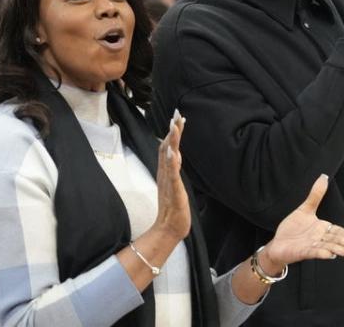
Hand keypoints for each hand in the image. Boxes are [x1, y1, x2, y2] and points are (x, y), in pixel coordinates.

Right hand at [153, 111, 190, 241]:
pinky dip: (170, 162)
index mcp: (166, 171)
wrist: (168, 229)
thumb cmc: (173, 208)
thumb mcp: (174, 184)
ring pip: (168, 157)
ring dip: (172, 142)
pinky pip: (171, 174)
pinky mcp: (172, 190)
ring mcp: (168, 181)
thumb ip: (173, 170)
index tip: (178, 118)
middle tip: (176, 115)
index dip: (173, 132)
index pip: (168, 147)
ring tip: (174, 127)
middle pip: (167, 147)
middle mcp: (165, 173)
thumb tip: (175, 156)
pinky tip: (172, 152)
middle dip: (173, 131)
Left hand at [262, 175, 343, 272]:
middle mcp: (319, 238)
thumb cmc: (293, 228)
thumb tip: (324, 176)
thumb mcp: (305, 209)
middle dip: (343, 242)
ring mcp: (311, 246)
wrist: (278, 243)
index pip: (336, 231)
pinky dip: (321, 253)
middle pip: (334, 240)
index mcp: (322, 229)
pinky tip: (330, 254)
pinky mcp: (302, 252)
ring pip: (327, 248)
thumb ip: (316, 195)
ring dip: (337, 249)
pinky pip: (313, 252)